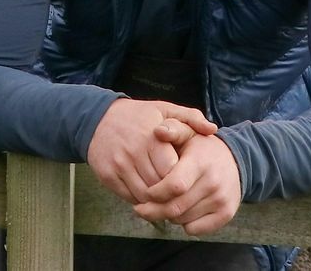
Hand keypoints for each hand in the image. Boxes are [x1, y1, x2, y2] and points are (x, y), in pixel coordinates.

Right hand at [86, 99, 216, 204]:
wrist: (97, 119)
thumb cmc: (138, 116)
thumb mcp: (164, 109)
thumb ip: (190, 117)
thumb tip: (213, 129)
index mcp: (152, 138)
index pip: (173, 172)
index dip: (182, 179)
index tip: (187, 180)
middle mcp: (134, 152)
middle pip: (160, 186)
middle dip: (171, 193)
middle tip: (180, 195)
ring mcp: (119, 165)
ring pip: (144, 196)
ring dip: (157, 201)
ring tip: (166, 198)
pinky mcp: (107, 176)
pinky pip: (129, 198)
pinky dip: (141, 200)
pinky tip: (148, 195)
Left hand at [133, 133, 241, 235]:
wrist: (235, 161)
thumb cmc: (202, 147)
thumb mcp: (188, 132)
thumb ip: (172, 129)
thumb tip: (158, 131)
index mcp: (200, 162)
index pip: (174, 186)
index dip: (155, 193)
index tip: (145, 193)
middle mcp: (213, 182)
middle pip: (176, 207)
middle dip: (154, 210)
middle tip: (141, 209)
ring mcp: (221, 200)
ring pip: (183, 219)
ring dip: (168, 216)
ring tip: (161, 206)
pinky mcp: (226, 214)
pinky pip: (196, 229)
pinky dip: (184, 224)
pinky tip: (180, 212)